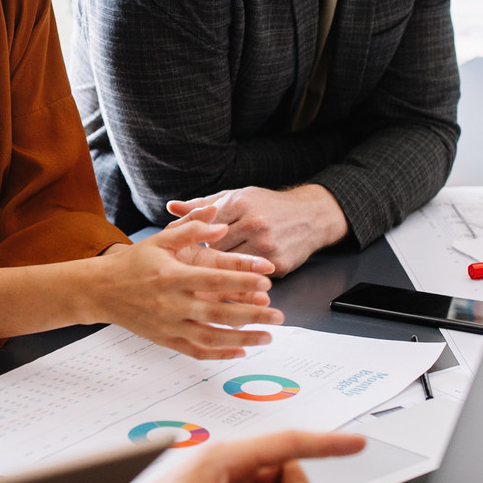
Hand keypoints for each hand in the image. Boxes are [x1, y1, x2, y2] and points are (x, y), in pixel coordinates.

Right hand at [86, 221, 282, 359]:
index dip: (241, 281)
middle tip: (279, 316)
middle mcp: (171, 304)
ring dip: (242, 339)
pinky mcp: (165, 340)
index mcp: (172, 276)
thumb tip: (220, 222)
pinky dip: (219, 354)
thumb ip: (191, 228)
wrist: (101, 290)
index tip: (266, 282)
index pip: (214, 280)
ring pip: (211, 337)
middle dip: (252, 315)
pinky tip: (240, 352)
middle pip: (218, 312)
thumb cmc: (133, 263)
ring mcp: (168, 325)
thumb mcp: (160, 240)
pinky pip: (196, 351)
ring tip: (268, 338)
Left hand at [165, 184, 349, 275]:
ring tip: (211, 280)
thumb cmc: (268, 205)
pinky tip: (235, 284)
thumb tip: (171, 207)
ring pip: (233, 268)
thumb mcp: (237, 197)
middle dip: (205, 261)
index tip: (185, 251)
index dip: (194, 241)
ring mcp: (267, 246)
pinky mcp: (279, 264)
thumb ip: (203, 205)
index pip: (206, 227)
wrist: (312, 216)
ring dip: (222, 275)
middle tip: (193, 271)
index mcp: (240, 204)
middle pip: (217, 251)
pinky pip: (251, 279)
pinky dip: (243, 282)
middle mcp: (254, 224)